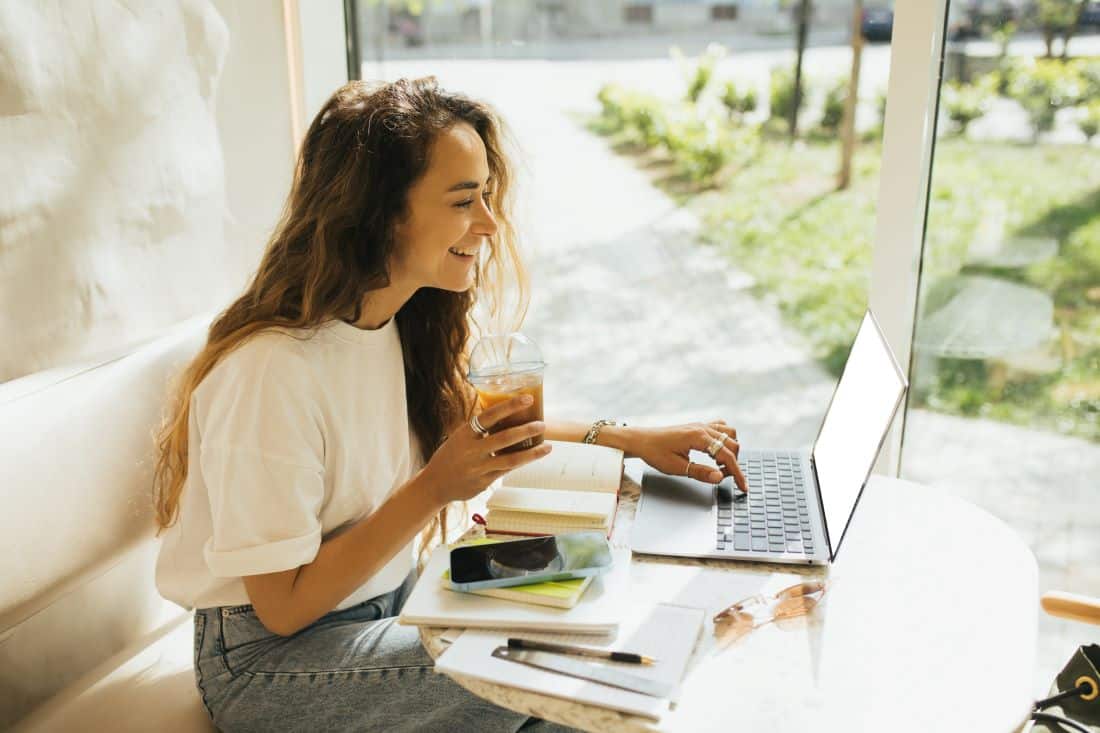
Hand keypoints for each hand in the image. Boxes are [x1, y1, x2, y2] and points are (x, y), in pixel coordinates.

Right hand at [422, 394, 551, 504]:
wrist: (434, 485)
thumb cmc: (449, 456)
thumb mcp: (459, 438)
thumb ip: (478, 429)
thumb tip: (502, 412)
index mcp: (465, 434)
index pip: (489, 416)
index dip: (509, 406)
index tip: (528, 399)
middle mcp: (472, 451)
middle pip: (504, 438)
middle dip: (526, 430)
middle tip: (542, 424)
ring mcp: (478, 468)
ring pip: (511, 459)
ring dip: (532, 453)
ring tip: (548, 447)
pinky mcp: (484, 482)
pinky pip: (507, 471)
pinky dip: (521, 463)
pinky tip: (533, 457)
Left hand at [630, 420, 746, 491]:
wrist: (641, 440)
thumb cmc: (654, 452)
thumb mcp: (677, 467)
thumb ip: (700, 472)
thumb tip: (720, 478)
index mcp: (698, 437)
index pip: (726, 456)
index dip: (737, 473)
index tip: (743, 486)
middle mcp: (702, 428)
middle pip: (732, 444)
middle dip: (733, 462)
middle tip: (723, 477)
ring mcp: (701, 425)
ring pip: (729, 434)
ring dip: (730, 450)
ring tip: (719, 464)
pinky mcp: (698, 427)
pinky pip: (720, 428)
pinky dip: (724, 440)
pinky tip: (715, 451)